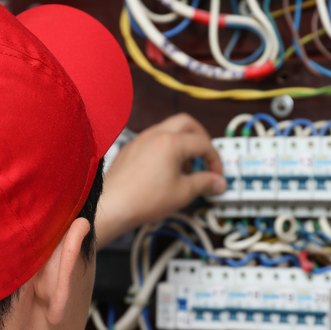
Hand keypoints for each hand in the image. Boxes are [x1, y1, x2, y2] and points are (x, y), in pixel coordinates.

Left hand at [95, 114, 225, 245]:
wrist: (112, 206)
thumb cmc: (143, 199)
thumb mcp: (183, 193)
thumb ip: (205, 183)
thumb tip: (218, 182)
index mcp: (171, 142)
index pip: (203, 143)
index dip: (215, 160)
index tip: (216, 175)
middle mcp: (155, 134)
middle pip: (187, 123)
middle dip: (201, 138)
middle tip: (206, 156)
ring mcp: (141, 139)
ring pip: (169, 129)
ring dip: (183, 143)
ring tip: (186, 167)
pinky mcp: (131, 149)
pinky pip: (154, 139)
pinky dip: (166, 148)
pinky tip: (166, 170)